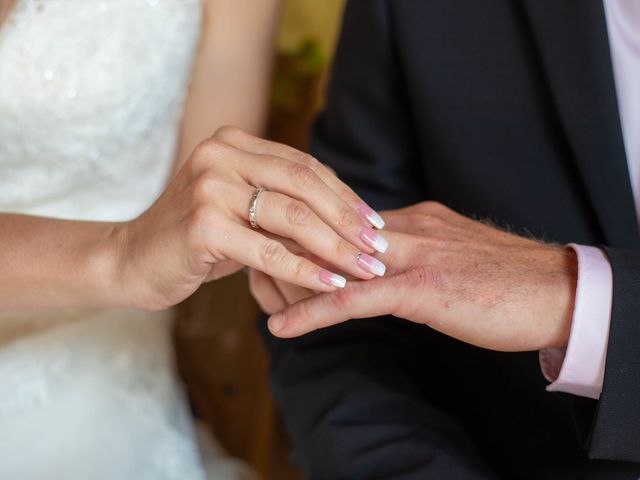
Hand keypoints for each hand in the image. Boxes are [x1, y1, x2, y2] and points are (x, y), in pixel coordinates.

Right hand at [110, 127, 387, 310]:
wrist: (132, 261)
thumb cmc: (194, 239)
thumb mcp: (240, 211)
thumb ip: (283, 204)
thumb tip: (350, 222)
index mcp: (233, 143)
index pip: (304, 166)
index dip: (345, 195)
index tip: (375, 223)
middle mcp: (220, 154)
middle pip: (305, 185)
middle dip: (349, 220)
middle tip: (380, 248)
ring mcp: (209, 186)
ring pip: (293, 216)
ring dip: (337, 247)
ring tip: (367, 269)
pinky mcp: (203, 224)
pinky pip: (269, 250)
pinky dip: (306, 269)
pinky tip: (332, 285)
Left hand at [267, 201, 577, 351]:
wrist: (557, 291)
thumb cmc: (505, 278)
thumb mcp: (450, 253)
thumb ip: (413, 250)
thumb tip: (381, 256)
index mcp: (412, 219)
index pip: (342, 219)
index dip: (306, 231)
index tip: (274, 237)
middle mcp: (406, 229)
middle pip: (328, 232)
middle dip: (285, 245)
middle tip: (248, 257)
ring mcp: (412, 257)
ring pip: (334, 261)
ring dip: (288, 274)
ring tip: (250, 284)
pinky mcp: (422, 289)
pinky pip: (354, 300)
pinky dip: (313, 313)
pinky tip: (281, 326)